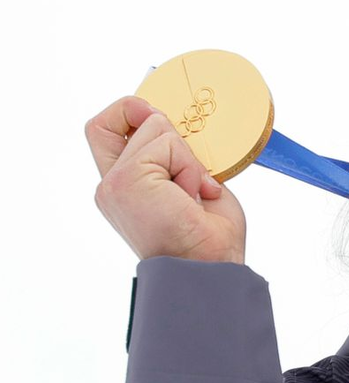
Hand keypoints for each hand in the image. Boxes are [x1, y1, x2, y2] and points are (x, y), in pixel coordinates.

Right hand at [85, 95, 247, 262]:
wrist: (211, 267)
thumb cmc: (208, 238)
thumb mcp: (192, 184)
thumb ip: (174, 155)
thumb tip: (173, 123)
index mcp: (123, 189)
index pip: (104, 131)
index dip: (130, 114)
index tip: (164, 126)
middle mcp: (110, 186)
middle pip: (110, 120)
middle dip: (153, 123)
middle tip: (183, 156)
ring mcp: (114, 183)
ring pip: (155, 128)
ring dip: (187, 158)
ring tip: (194, 192)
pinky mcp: (127, 180)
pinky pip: (168, 143)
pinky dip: (189, 166)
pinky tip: (193, 194)